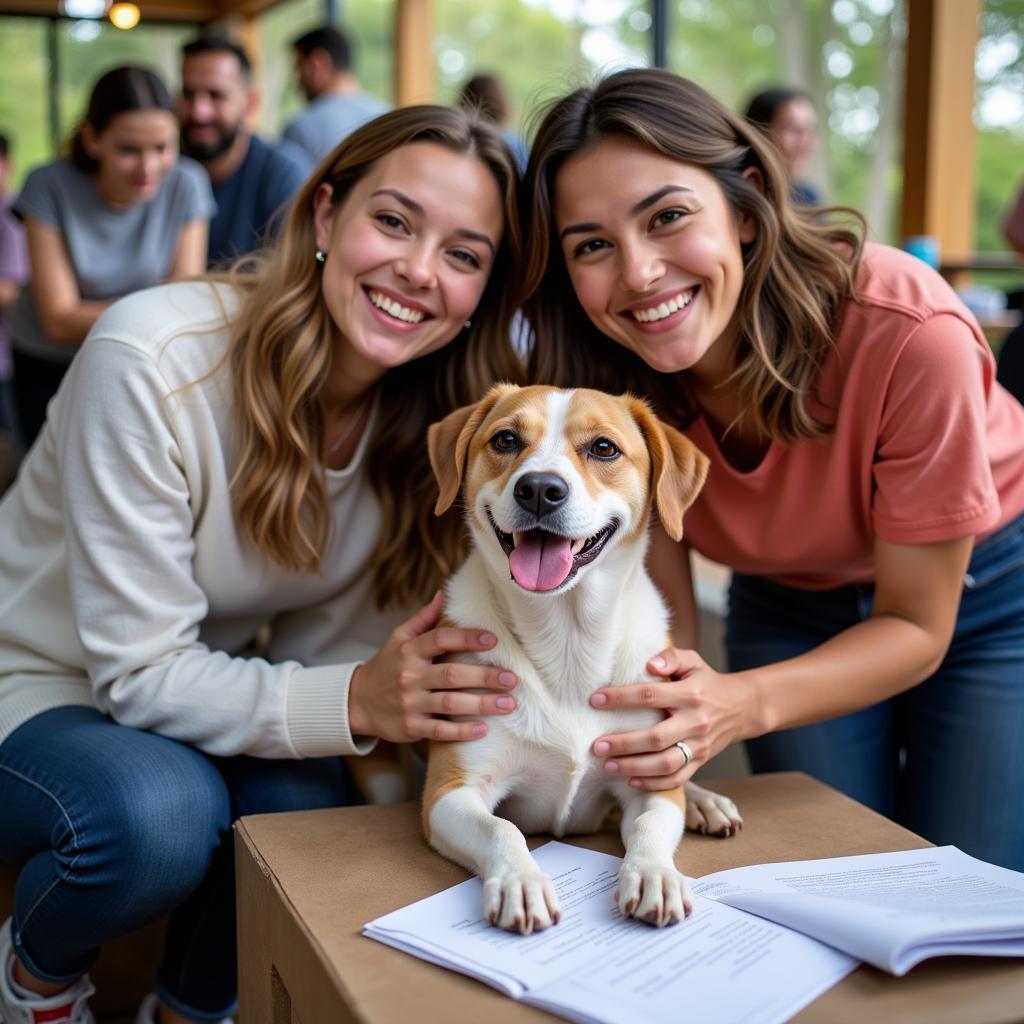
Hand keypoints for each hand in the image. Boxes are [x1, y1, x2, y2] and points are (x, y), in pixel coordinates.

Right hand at [349, 591, 517, 742]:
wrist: (357, 702)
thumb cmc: (387, 666)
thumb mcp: (398, 639)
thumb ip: (423, 620)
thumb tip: (443, 595)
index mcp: (410, 651)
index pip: (440, 639)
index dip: (467, 638)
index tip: (493, 640)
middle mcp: (410, 676)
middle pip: (452, 674)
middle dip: (484, 676)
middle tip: (511, 678)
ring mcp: (410, 703)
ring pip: (450, 703)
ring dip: (481, 704)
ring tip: (507, 703)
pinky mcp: (411, 727)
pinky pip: (440, 730)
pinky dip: (462, 731)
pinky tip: (483, 729)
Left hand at [590, 648, 753, 789]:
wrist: (742, 707)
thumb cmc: (707, 681)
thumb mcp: (693, 661)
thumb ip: (671, 656)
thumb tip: (649, 664)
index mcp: (690, 694)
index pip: (649, 695)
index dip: (620, 698)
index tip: (595, 700)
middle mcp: (695, 722)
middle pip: (656, 737)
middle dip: (623, 743)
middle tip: (597, 746)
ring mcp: (699, 745)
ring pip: (666, 764)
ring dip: (634, 767)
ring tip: (608, 765)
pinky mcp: (701, 761)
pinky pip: (678, 779)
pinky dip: (654, 784)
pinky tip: (631, 781)